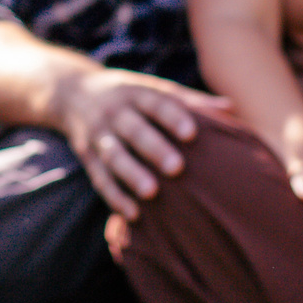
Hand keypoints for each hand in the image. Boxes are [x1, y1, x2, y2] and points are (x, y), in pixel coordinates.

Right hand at [61, 66, 229, 221]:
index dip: (173, 117)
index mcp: (135, 92)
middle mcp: (114, 112)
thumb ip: (190, 100)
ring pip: (113, 156)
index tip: (192, 132)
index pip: (156, 102)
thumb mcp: (153, 88)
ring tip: (152, 193)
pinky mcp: (86, 156)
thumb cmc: (129, 95)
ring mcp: (97, 134)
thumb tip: (230, 109)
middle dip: (154, 148)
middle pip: (134, 130)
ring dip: (131, 175)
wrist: (72, 93)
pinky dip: (114, 196)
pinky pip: (99, 178)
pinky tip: (132, 214)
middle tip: (177, 168)